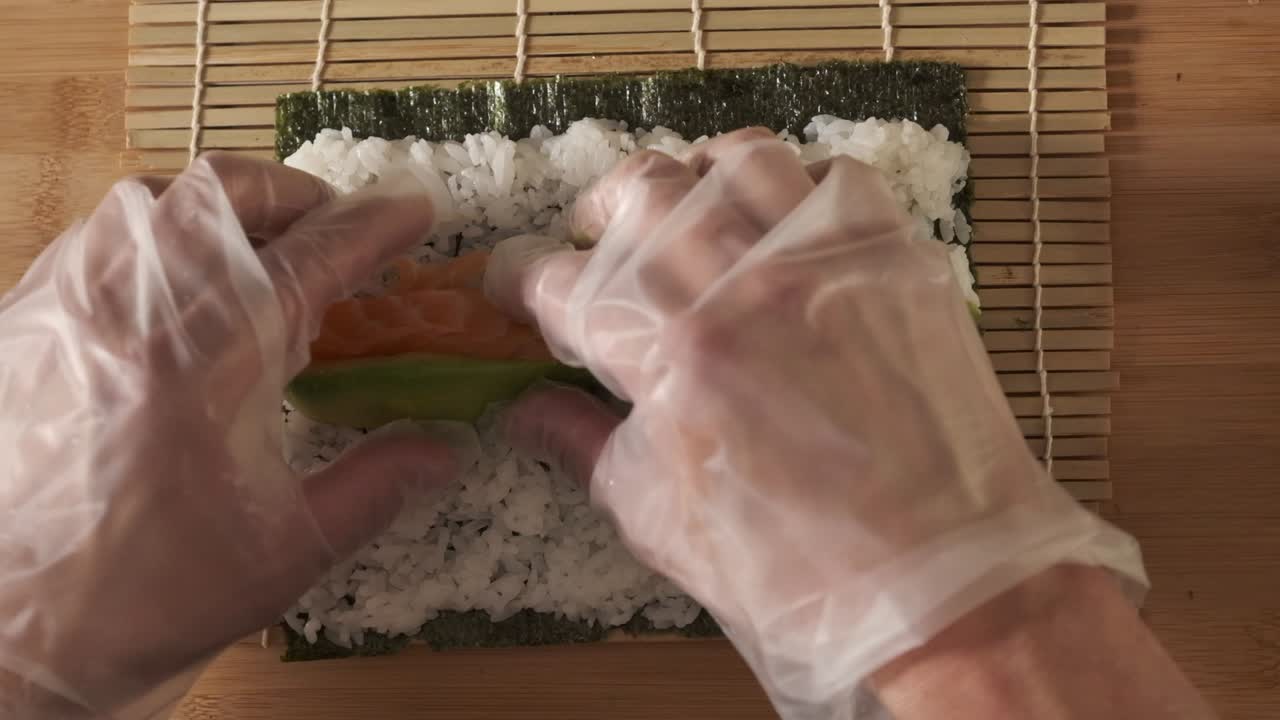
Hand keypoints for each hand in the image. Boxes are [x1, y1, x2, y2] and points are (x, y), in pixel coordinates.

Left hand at [0, 154, 458, 718]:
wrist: (12, 634)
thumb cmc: (154, 594)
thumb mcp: (289, 549)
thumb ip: (376, 484)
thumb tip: (448, 450)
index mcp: (208, 362)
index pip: (309, 260)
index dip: (372, 229)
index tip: (414, 211)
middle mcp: (131, 311)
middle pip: (222, 196)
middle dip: (295, 196)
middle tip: (334, 230)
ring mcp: (67, 307)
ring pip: (149, 200)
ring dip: (221, 208)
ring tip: (258, 250)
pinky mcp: (21, 321)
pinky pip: (95, 236)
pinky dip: (154, 233)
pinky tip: (176, 286)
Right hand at [486, 129, 1147, 718]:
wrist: (943, 584)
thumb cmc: (795, 574)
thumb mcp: (663, 524)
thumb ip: (584, 446)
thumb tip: (520, 408)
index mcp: (671, 360)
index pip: (563, 282)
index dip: (520, 278)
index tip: (516, 284)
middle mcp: (743, 290)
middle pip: (643, 191)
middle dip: (600, 210)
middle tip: (597, 240)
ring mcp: (826, 264)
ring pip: (738, 160)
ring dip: (696, 178)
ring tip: (689, 212)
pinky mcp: (895, 259)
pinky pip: (835, 175)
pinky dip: (794, 187)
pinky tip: (781, 228)